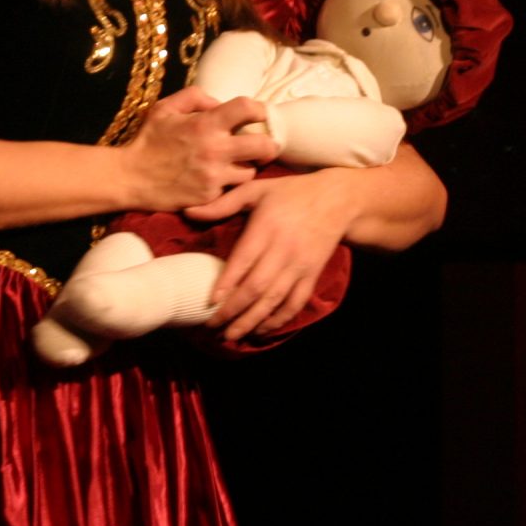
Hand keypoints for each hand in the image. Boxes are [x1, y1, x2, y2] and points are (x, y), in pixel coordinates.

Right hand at [122, 86, 280, 211]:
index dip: (259, 109)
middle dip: (268, 145)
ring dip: (247, 167)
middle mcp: (215, 150)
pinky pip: (232, 190)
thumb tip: (220, 103)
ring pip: (251, 172)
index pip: (247, 108)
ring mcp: (215, 176)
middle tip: (263, 145)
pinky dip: (228, 185)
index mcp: (205, 124)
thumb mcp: (165, 108)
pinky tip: (218, 180)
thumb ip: (195, 97)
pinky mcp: (211, 197)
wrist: (131, 177)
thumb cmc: (148, 140)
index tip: (259, 115)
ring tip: (236, 164)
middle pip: (264, 146)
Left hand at [185, 169, 355, 339]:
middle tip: (213, 326)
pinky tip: (261, 330)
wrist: (337, 199)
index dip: (226, 284)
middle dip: (233, 311)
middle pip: (257, 287)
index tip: (210, 302)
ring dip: (252, 321)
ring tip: (232, 336)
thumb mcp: (256, 189)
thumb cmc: (291, 193)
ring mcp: (300, 265)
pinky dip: (278, 320)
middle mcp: (284, 250)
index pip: (244, 261)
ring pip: (274, 300)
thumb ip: (223, 203)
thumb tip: (188, 212)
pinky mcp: (312, 275)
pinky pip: (295, 303)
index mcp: (267, 227)